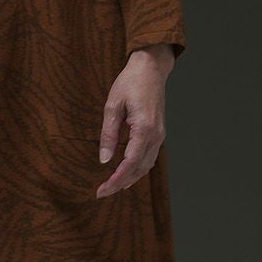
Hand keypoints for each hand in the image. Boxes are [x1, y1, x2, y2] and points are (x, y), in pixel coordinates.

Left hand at [96, 44, 174, 197]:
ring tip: (112, 187)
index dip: (116, 180)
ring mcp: (159, 135)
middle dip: (120, 184)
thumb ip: (108, 135)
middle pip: (139, 169)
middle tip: (102, 193)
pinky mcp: (158, 133)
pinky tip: (126, 174)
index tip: (102, 190)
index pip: (130, 163)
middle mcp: (156, 135)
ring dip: (130, 179)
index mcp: (144, 128)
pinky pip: (149, 157)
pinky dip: (138, 169)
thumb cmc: (130, 83)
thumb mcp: (112, 106)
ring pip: (146, 166)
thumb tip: (104, 159)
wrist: (151, 68)